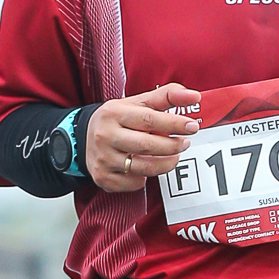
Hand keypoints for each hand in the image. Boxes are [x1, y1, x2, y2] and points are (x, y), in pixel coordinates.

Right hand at [84, 84, 200, 192]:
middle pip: (147, 146)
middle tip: (185, 143)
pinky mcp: (103, 177)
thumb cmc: (118, 119)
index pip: (149, 119)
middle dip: (172, 146)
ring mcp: (103, 158)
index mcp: (114, 113)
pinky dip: (146, 177)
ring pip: (144, 168)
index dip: (174, 124)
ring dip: (165, 164)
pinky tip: (146, 167)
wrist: (84, 137)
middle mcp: (105, 136)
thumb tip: (194, 96)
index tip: (192, 126)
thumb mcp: (138, 102)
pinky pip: (134, 183)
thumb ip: (167, 96)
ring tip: (173, 156)